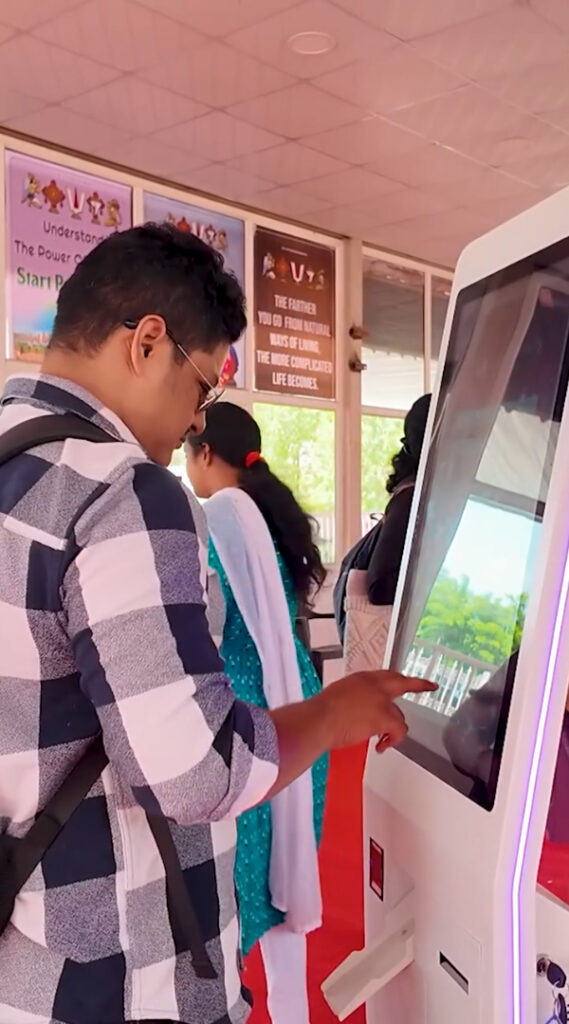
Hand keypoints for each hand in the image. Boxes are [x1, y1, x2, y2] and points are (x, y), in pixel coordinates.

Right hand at [320, 670, 436, 752]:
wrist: (318, 720)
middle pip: (402, 682)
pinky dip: (393, 741)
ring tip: (381, 741)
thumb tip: (357, 711)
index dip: (397, 679)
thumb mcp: (336, 697)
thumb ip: (353, 699)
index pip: (385, 676)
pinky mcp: (384, 717)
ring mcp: (381, 700)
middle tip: (430, 686)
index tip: (405, 679)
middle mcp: (373, 685)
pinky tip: (381, 746)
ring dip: (393, 730)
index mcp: (361, 679)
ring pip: (399, 716)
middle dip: (418, 684)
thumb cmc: (319, 714)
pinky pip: (398, 731)